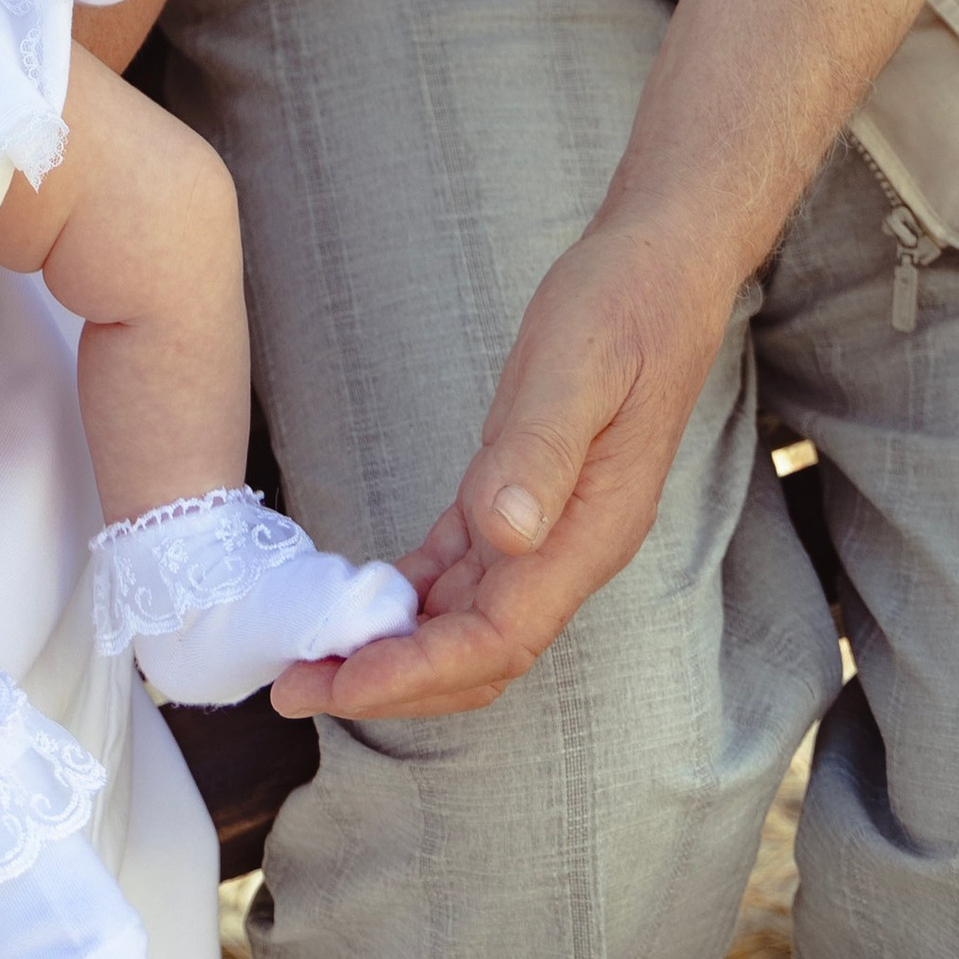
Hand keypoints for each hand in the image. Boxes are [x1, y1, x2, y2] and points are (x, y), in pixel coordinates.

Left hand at [269, 212, 738, 722]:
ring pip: (466, 622)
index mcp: (589, 532)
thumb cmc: (624, 307)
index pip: (500, 638)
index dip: (420, 670)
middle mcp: (569, 548)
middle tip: (297, 689)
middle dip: (391, 682)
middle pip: (478, 653)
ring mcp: (548, 528)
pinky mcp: (523, 496)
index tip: (343, 682)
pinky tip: (362, 600)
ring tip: (311, 659)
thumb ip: (540, 449)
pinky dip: (412, 595)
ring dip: (392, 648)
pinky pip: (463, 571)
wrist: (662, 269)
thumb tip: (505, 533)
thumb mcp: (578, 364)